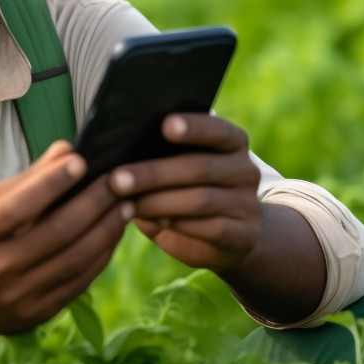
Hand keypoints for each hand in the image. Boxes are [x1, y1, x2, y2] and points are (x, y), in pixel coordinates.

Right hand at [0, 142, 131, 363]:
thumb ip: (25, 182)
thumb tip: (66, 150)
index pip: (17, 208)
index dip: (51, 183)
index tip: (80, 160)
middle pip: (56, 233)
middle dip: (94, 203)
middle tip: (119, 179)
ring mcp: (17, 298)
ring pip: (75, 260)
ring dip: (106, 228)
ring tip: (125, 203)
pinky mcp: (36, 315)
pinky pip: (78, 282)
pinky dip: (100, 255)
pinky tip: (111, 233)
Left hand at [107, 113, 261, 272]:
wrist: (226, 238)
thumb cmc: (187, 191)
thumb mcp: (175, 169)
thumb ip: (156, 156)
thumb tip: (117, 149)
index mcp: (231, 143)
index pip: (217, 129)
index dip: (194, 127)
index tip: (165, 125)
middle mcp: (244, 169)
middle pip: (199, 167)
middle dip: (154, 173)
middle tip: (117, 179)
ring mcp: (246, 203)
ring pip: (201, 200)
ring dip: (158, 202)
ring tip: (126, 204)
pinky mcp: (242, 234)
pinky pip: (211, 228)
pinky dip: (179, 224)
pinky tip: (155, 221)